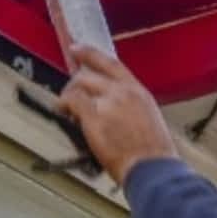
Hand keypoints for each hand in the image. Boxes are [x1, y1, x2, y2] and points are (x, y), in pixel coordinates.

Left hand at [57, 45, 177, 184]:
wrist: (153, 169)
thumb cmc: (153, 153)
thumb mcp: (148, 117)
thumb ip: (128, 105)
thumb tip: (110, 105)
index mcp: (138, 91)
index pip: (110, 63)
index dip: (90, 53)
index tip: (77, 49)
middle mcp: (123, 92)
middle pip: (89, 74)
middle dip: (75, 83)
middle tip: (70, 93)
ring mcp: (108, 103)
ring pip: (78, 86)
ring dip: (68, 96)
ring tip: (66, 108)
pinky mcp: (94, 118)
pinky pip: (72, 102)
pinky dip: (63, 106)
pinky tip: (62, 112)